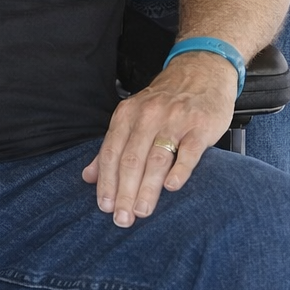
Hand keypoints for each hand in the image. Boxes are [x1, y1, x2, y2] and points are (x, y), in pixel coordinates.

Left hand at [82, 55, 236, 224]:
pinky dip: (179, 170)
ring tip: (141, 212)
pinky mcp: (200, 126)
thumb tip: (88, 176)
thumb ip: (112, 146)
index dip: (107, 181)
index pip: (112, 152)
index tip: (104, 207)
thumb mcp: (133, 115)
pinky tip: (172, 188)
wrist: (201, 70)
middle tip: (122, 219)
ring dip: (147, 189)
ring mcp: (175, 120)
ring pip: (157, 159)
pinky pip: (189, 151)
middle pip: (132, 159)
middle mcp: (149, 116)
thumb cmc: (164, 100)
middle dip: (124, 192)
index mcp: (128, 114)